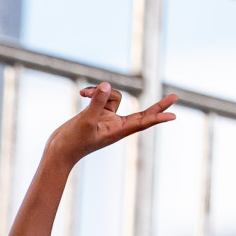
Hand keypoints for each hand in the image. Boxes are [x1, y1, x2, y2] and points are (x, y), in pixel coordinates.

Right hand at [43, 83, 177, 167]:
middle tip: (176, 97)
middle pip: (142, 113)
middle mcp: (116, 124)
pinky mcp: (98, 113)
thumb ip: (96, 102)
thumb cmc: (72, 142)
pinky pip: (101, 96)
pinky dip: (93, 92)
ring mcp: (107, 119)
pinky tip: (82, 94)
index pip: (142, 122)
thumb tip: (106, 85)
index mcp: (117, 131)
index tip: (173, 116)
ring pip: (113, 96)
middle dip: (157, 105)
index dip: (158, 117)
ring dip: (100, 92)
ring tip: (84, 94)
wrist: (59, 150)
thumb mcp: (85, 121)